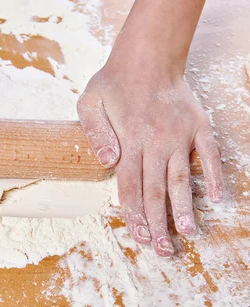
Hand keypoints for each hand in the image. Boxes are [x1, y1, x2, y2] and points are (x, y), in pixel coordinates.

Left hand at [77, 64, 222, 256]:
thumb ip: (95, 134)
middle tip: (163, 251)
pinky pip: (210, 154)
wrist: (148, 55)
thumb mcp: (89, 102)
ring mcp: (180, 135)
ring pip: (182, 179)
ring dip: (184, 208)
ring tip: (188, 233)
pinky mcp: (198, 126)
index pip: (130, 187)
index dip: (135, 215)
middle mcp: (156, 142)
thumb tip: (108, 163)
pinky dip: (214, 175)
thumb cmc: (114, 81)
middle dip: (158, 224)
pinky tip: (217, 198)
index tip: (139, 237)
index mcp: (129, 141)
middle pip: (155, 191)